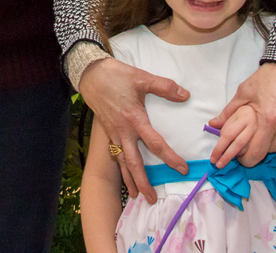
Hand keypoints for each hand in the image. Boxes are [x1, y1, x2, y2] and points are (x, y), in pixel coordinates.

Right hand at [78, 57, 189, 202]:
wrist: (90, 75)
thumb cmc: (117, 76)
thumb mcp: (142, 78)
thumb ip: (164, 87)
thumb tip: (185, 95)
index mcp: (134, 119)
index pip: (155, 143)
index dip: (169, 157)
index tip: (182, 169)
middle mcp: (123, 131)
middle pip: (134, 163)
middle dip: (143, 182)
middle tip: (152, 199)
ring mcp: (114, 133)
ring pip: (122, 162)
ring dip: (129, 180)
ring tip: (136, 196)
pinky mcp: (108, 132)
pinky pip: (115, 154)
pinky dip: (120, 168)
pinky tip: (124, 175)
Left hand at [208, 63, 275, 167]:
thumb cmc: (267, 78)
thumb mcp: (244, 92)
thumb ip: (229, 112)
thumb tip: (213, 125)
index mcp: (268, 120)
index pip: (256, 153)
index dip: (247, 159)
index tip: (241, 158)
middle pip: (270, 151)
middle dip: (260, 149)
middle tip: (254, 142)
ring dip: (274, 141)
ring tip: (269, 127)